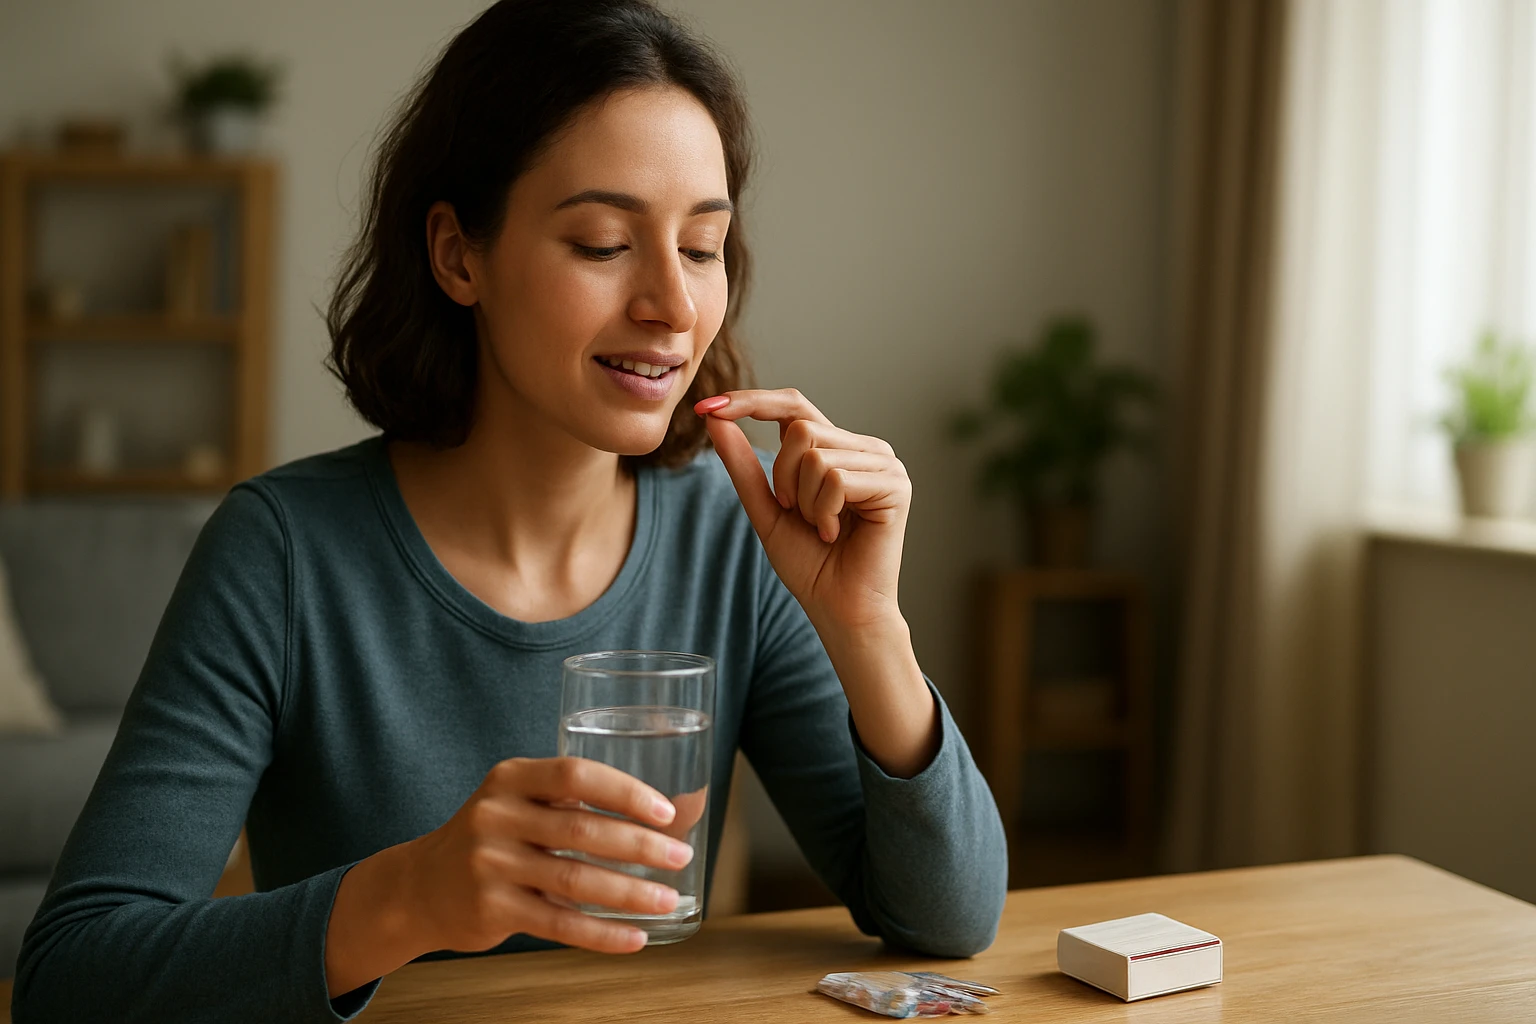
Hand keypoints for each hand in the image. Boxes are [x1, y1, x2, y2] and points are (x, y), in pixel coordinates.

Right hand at [324, 757, 696, 995]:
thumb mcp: (522, 803)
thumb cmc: (494, 838)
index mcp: (512, 778)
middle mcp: (497, 816)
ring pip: (575, 880)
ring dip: (630, 893)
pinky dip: (602, 934)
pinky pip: (558, 924)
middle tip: (681, 856)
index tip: (667, 811)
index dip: (625, 792)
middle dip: (640, 846)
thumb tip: (674, 811)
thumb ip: (577, 803)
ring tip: (668, 899)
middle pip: (582, 830)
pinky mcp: (491, 909)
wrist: (420, 887)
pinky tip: (636, 937)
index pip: (576, 774)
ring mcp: (490, 864)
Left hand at [695, 389, 910, 629]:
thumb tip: (715, 418)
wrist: (838, 610)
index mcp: (837, 448)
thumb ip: (744, 464)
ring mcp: (885, 464)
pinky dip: (824, 512)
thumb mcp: (766, 508)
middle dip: (783, 477)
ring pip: (816, 454)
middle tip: (798, 515)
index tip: (704, 408)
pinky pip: (836, 478)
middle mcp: (864, 448)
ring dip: (805, 501)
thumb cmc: (809, 565)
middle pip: (800, 428)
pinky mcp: (896, 485)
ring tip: (822, 528)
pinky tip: (836, 534)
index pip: (793, 405)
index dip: (750, 401)